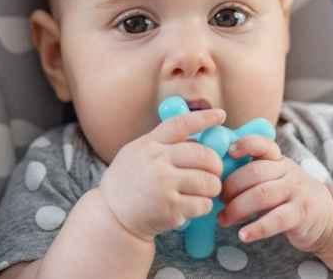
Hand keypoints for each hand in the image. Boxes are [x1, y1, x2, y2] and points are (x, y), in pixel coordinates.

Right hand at [99, 109, 225, 241]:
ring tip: (203, 193)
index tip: (221, 115)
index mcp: (149, 144)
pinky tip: (192, 207)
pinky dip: (203, 207)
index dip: (203, 118)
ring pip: (208, 182)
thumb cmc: (129, 184)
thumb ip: (162, 144)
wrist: (112, 218)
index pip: (180, 124)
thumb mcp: (137, 153)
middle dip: (216, 166)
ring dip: (212, 189)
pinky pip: (203, 204)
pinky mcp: (171, 208)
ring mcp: (164, 185)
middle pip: (204, 155)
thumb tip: (199, 138)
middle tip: (214, 174)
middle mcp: (157, 161)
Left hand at [218, 136, 332, 253]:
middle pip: (255, 173)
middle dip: (231, 187)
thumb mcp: (274, 176)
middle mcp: (288, 171)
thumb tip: (213, 179)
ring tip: (223, 220)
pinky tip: (243, 235)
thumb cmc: (288, 194)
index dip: (246, 144)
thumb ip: (250, 173)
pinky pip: (276, 219)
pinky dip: (257, 228)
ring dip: (237, 208)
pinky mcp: (301, 214)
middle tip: (218, 201)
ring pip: (263, 195)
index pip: (263, 144)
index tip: (229, 151)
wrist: (325, 214)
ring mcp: (296, 192)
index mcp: (278, 159)